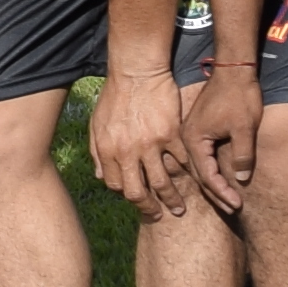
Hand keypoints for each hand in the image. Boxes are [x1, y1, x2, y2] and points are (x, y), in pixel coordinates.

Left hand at [91, 52, 198, 218]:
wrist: (136, 70)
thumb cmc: (114, 95)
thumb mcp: (96, 123)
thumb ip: (97, 151)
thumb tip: (100, 177)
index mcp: (108, 150)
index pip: (116, 186)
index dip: (126, 195)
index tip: (137, 198)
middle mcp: (127, 152)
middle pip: (137, 193)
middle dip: (148, 209)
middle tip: (158, 215)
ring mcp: (151, 144)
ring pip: (162, 183)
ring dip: (171, 200)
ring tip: (179, 209)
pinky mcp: (171, 134)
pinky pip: (181, 162)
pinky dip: (187, 173)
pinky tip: (191, 179)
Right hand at [183, 62, 266, 219]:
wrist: (234, 69)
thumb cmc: (238, 96)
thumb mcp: (243, 127)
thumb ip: (242, 155)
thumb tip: (240, 179)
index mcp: (194, 139)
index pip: (207, 175)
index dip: (223, 192)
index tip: (238, 204)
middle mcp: (187, 139)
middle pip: (200, 175)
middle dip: (218, 193)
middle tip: (234, 209)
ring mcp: (191, 134)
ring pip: (201, 167)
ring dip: (214, 184)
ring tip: (229, 200)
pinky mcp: (199, 130)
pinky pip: (203, 157)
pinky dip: (212, 171)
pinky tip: (221, 179)